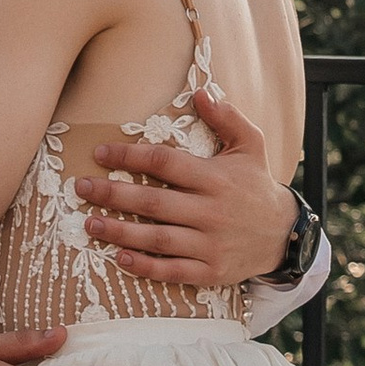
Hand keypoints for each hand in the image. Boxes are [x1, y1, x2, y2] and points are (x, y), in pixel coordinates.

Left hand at [75, 86, 297, 287]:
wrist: (283, 234)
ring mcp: (210, 244)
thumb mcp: (250, 145)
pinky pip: (172, 271)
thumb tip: (201, 93)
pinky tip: (119, 258)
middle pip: (154, 202)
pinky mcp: (210, 271)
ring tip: (90, 223)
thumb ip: (226, 118)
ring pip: (157, 239)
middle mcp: (211, 211)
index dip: (131, 155)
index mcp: (215, 178)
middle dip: (113, 194)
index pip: (165, 163)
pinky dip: (145, 267)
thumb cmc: (257, 185)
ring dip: (120, 231)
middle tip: (81, 188)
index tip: (101, 152)